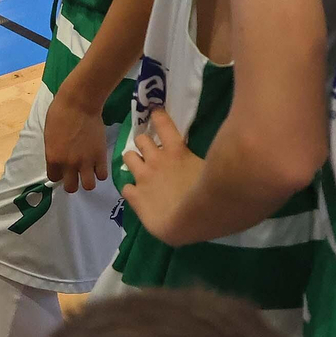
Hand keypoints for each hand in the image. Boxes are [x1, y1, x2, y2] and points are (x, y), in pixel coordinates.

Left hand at [44, 84, 110, 192]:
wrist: (79, 104)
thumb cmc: (59, 113)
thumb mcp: (49, 135)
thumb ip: (54, 151)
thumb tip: (58, 160)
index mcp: (53, 159)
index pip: (54, 178)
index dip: (58, 174)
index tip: (61, 169)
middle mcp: (69, 165)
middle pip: (71, 188)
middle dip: (72, 182)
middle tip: (75, 173)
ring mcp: (86, 162)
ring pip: (89, 186)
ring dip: (87, 180)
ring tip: (88, 171)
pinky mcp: (101, 157)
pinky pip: (102, 175)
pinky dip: (100, 172)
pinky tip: (97, 164)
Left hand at [118, 109, 202, 246]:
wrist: (190, 222)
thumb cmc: (208, 196)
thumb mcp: (209, 171)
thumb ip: (199, 161)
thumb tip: (208, 157)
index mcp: (176, 151)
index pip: (162, 123)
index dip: (157, 117)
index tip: (155, 114)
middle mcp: (156, 159)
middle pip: (140, 139)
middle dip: (144, 144)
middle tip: (150, 153)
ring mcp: (143, 177)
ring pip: (127, 156)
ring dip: (134, 161)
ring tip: (141, 170)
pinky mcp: (135, 195)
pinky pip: (125, 187)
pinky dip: (131, 191)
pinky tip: (139, 196)